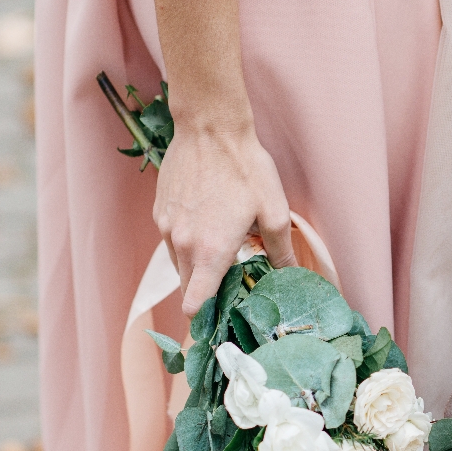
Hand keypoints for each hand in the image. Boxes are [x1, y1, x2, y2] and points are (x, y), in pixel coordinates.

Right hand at [154, 121, 295, 315]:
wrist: (209, 128)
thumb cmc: (246, 169)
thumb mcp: (274, 211)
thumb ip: (280, 250)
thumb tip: (292, 276)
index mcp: (209, 251)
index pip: (194, 304)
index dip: (205, 319)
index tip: (220, 322)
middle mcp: (181, 244)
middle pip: (187, 288)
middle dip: (206, 293)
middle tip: (232, 286)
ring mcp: (166, 227)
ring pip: (178, 264)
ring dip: (197, 267)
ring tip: (223, 253)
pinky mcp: (159, 211)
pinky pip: (171, 241)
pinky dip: (187, 244)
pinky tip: (209, 226)